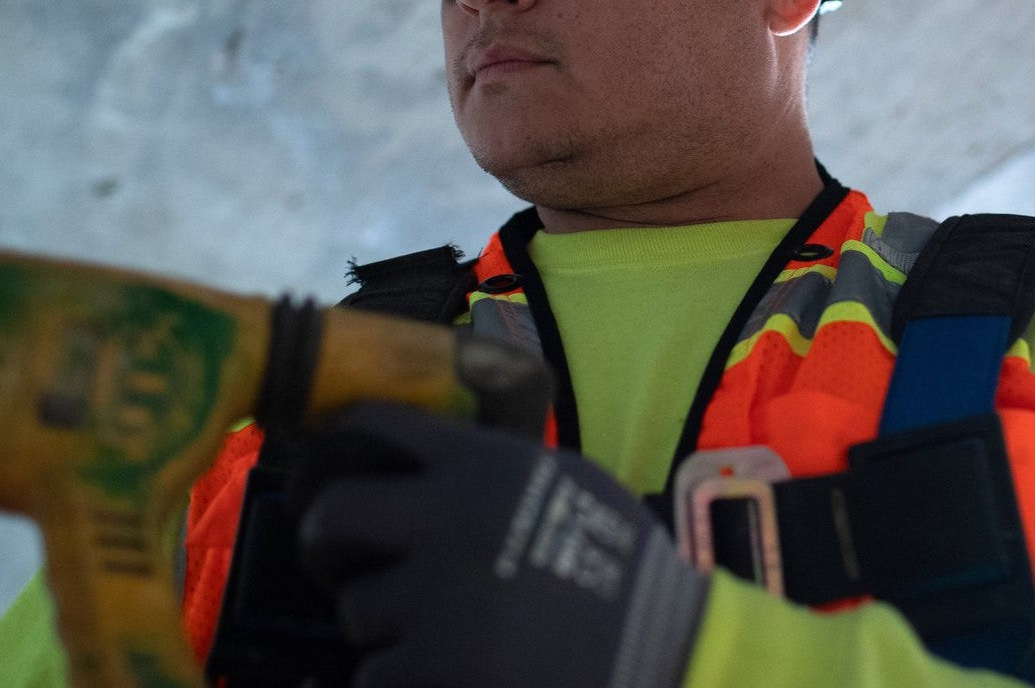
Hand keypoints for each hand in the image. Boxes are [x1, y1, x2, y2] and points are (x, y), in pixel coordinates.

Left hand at [291, 401, 707, 687]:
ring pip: (356, 606)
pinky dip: (402, 678)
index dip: (346, 437)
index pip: (377, 423)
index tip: (336, 459)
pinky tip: (446, 671)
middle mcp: (441, 518)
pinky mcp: (430, 666)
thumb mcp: (558, 479)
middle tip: (341, 555)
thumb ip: (489, 466)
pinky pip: (376, 674)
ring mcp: (431, 595)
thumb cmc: (616, 560)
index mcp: (476, 463)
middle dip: (326, 536)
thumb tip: (430, 468)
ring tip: (433, 627)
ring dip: (383, 621)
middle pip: (334, 512)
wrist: (657, 644)